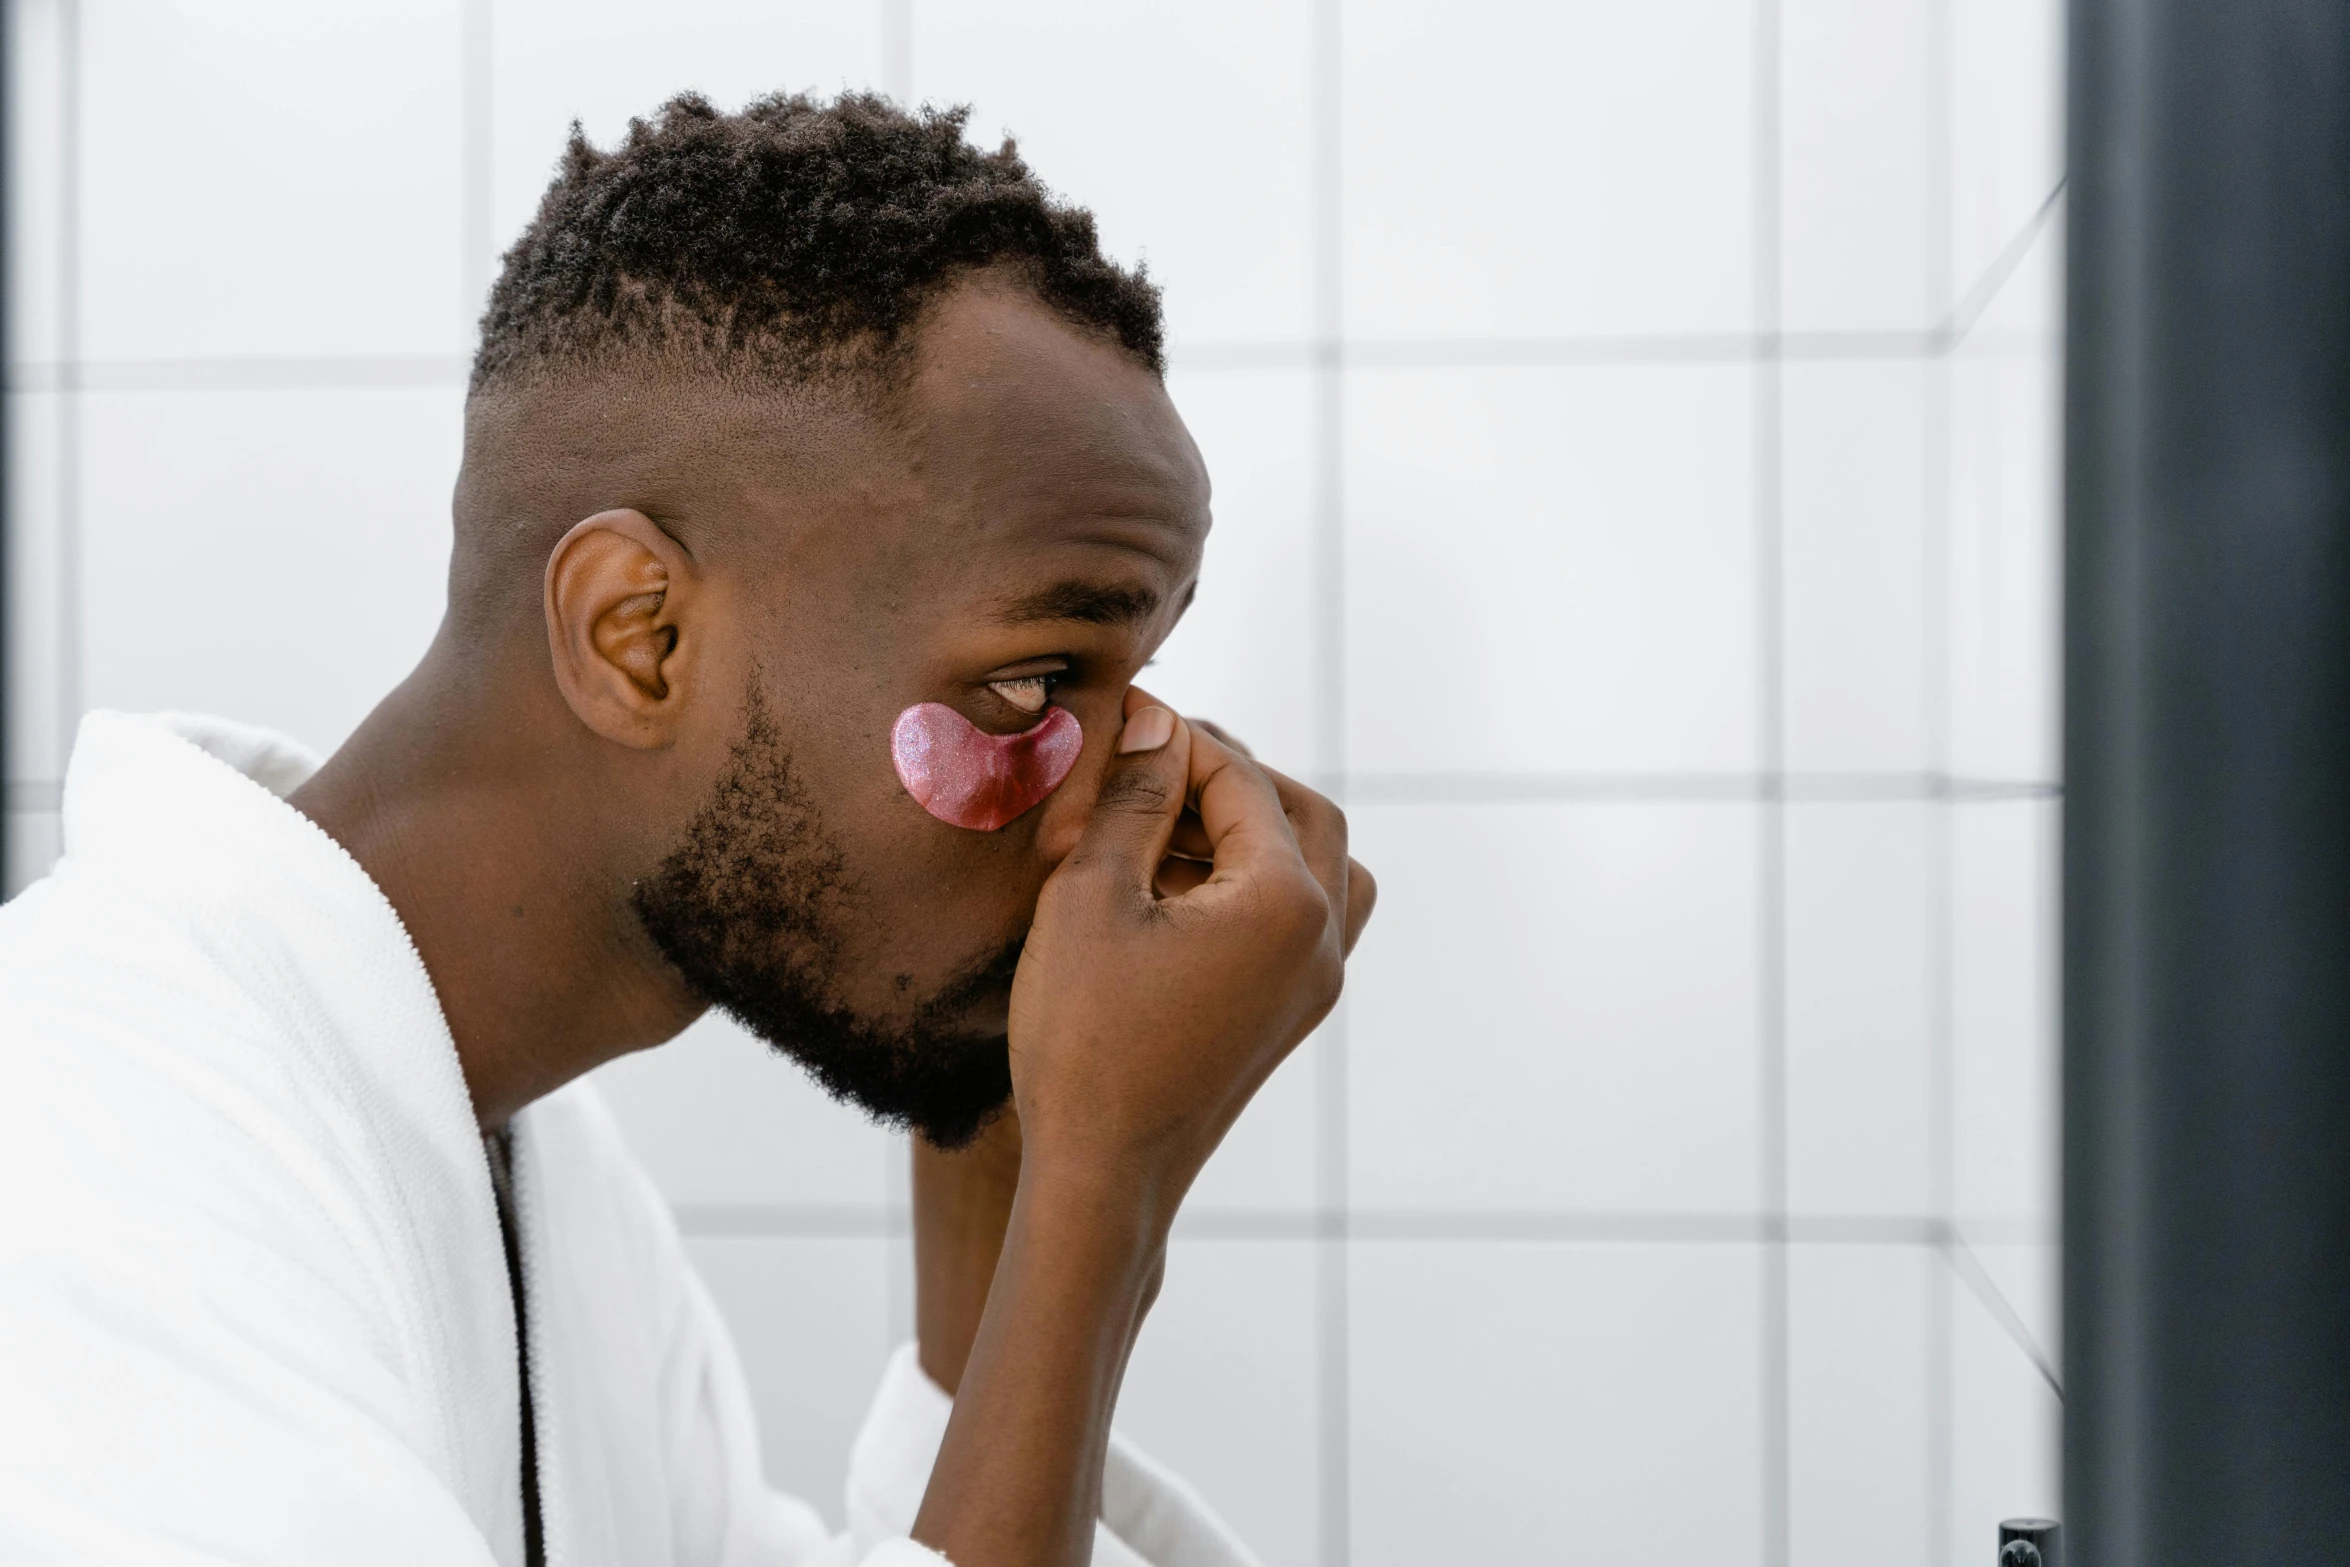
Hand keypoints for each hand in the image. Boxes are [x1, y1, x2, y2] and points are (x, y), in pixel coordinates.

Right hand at [911, 691, 1372, 1565]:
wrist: (1104, 1176)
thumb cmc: (1086, 1040)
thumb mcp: (1090, 897)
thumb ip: (1133, 800)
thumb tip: (1157, 723)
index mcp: (1285, 901)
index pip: (1241, 779)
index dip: (1176, 738)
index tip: (1122, 715)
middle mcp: (1322, 938)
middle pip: (1303, 813)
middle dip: (1228, 776)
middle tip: (1149, 762)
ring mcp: (1315, 983)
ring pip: (1319, 866)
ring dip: (1251, 830)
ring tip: (1163, 825)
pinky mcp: (1290, 1015)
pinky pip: (1300, 919)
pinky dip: (1252, 883)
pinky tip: (1172, 889)